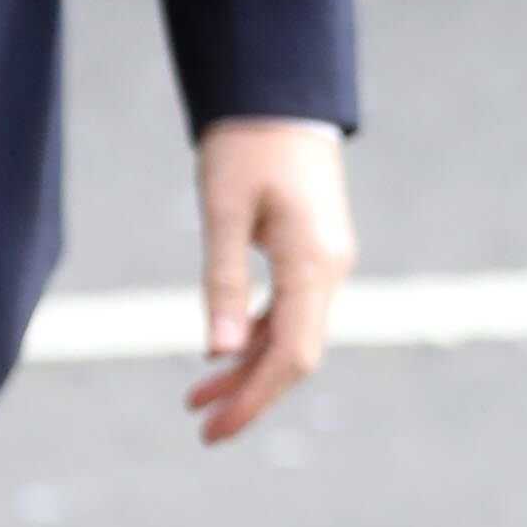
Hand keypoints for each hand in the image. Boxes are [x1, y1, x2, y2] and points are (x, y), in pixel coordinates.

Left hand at [189, 118, 355, 444]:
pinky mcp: (311, 255)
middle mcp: (329, 270)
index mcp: (314, 263)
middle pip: (294, 355)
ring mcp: (324, 263)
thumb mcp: (224, 212)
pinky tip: (221, 353)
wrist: (280, 95)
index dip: (254, 398)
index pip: (291, 354)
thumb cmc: (247, 145)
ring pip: (290, 336)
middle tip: (203, 430)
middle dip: (251, 395)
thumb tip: (215, 352)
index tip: (214, 429)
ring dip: (248, 370)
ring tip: (197, 399)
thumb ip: (222, 281)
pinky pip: (288, 312)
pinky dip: (254, 337)